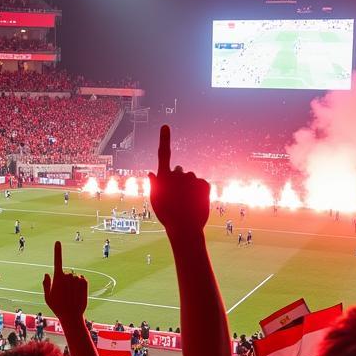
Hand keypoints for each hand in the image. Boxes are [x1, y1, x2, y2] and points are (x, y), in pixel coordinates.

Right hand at [43, 241, 87, 320]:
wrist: (71, 315)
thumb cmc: (57, 307)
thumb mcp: (47, 297)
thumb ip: (46, 285)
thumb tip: (47, 274)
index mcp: (58, 278)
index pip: (57, 261)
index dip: (57, 251)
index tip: (57, 242)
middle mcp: (68, 276)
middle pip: (66, 273)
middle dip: (65, 281)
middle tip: (64, 293)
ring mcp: (77, 278)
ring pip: (74, 277)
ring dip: (73, 284)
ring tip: (71, 295)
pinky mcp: (85, 282)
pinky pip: (82, 279)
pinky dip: (80, 284)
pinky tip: (77, 294)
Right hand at [148, 125, 209, 241]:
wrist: (185, 228)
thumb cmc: (167, 216)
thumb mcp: (156, 201)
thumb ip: (154, 185)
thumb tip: (151, 172)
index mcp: (164, 177)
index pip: (164, 154)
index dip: (164, 139)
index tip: (166, 126)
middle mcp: (178, 174)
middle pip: (180, 171)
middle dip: (179, 180)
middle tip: (178, 197)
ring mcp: (192, 178)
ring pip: (191, 179)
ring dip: (190, 187)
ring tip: (187, 203)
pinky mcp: (204, 184)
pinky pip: (202, 185)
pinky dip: (200, 192)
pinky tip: (196, 203)